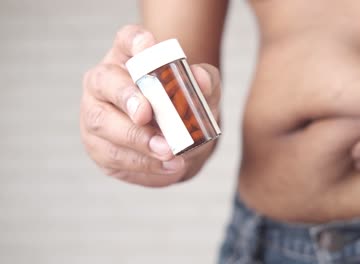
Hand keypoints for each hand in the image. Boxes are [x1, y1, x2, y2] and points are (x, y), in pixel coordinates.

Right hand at [80, 25, 220, 186]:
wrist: (178, 142)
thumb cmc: (184, 107)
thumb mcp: (203, 92)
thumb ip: (206, 82)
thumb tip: (200, 79)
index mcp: (130, 58)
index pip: (128, 40)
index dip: (136, 42)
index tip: (148, 46)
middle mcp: (105, 82)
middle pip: (104, 82)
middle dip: (127, 99)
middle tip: (146, 114)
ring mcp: (95, 114)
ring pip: (103, 125)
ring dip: (137, 141)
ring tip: (168, 152)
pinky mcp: (99, 147)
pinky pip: (114, 158)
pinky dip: (142, 165)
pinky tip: (168, 168)